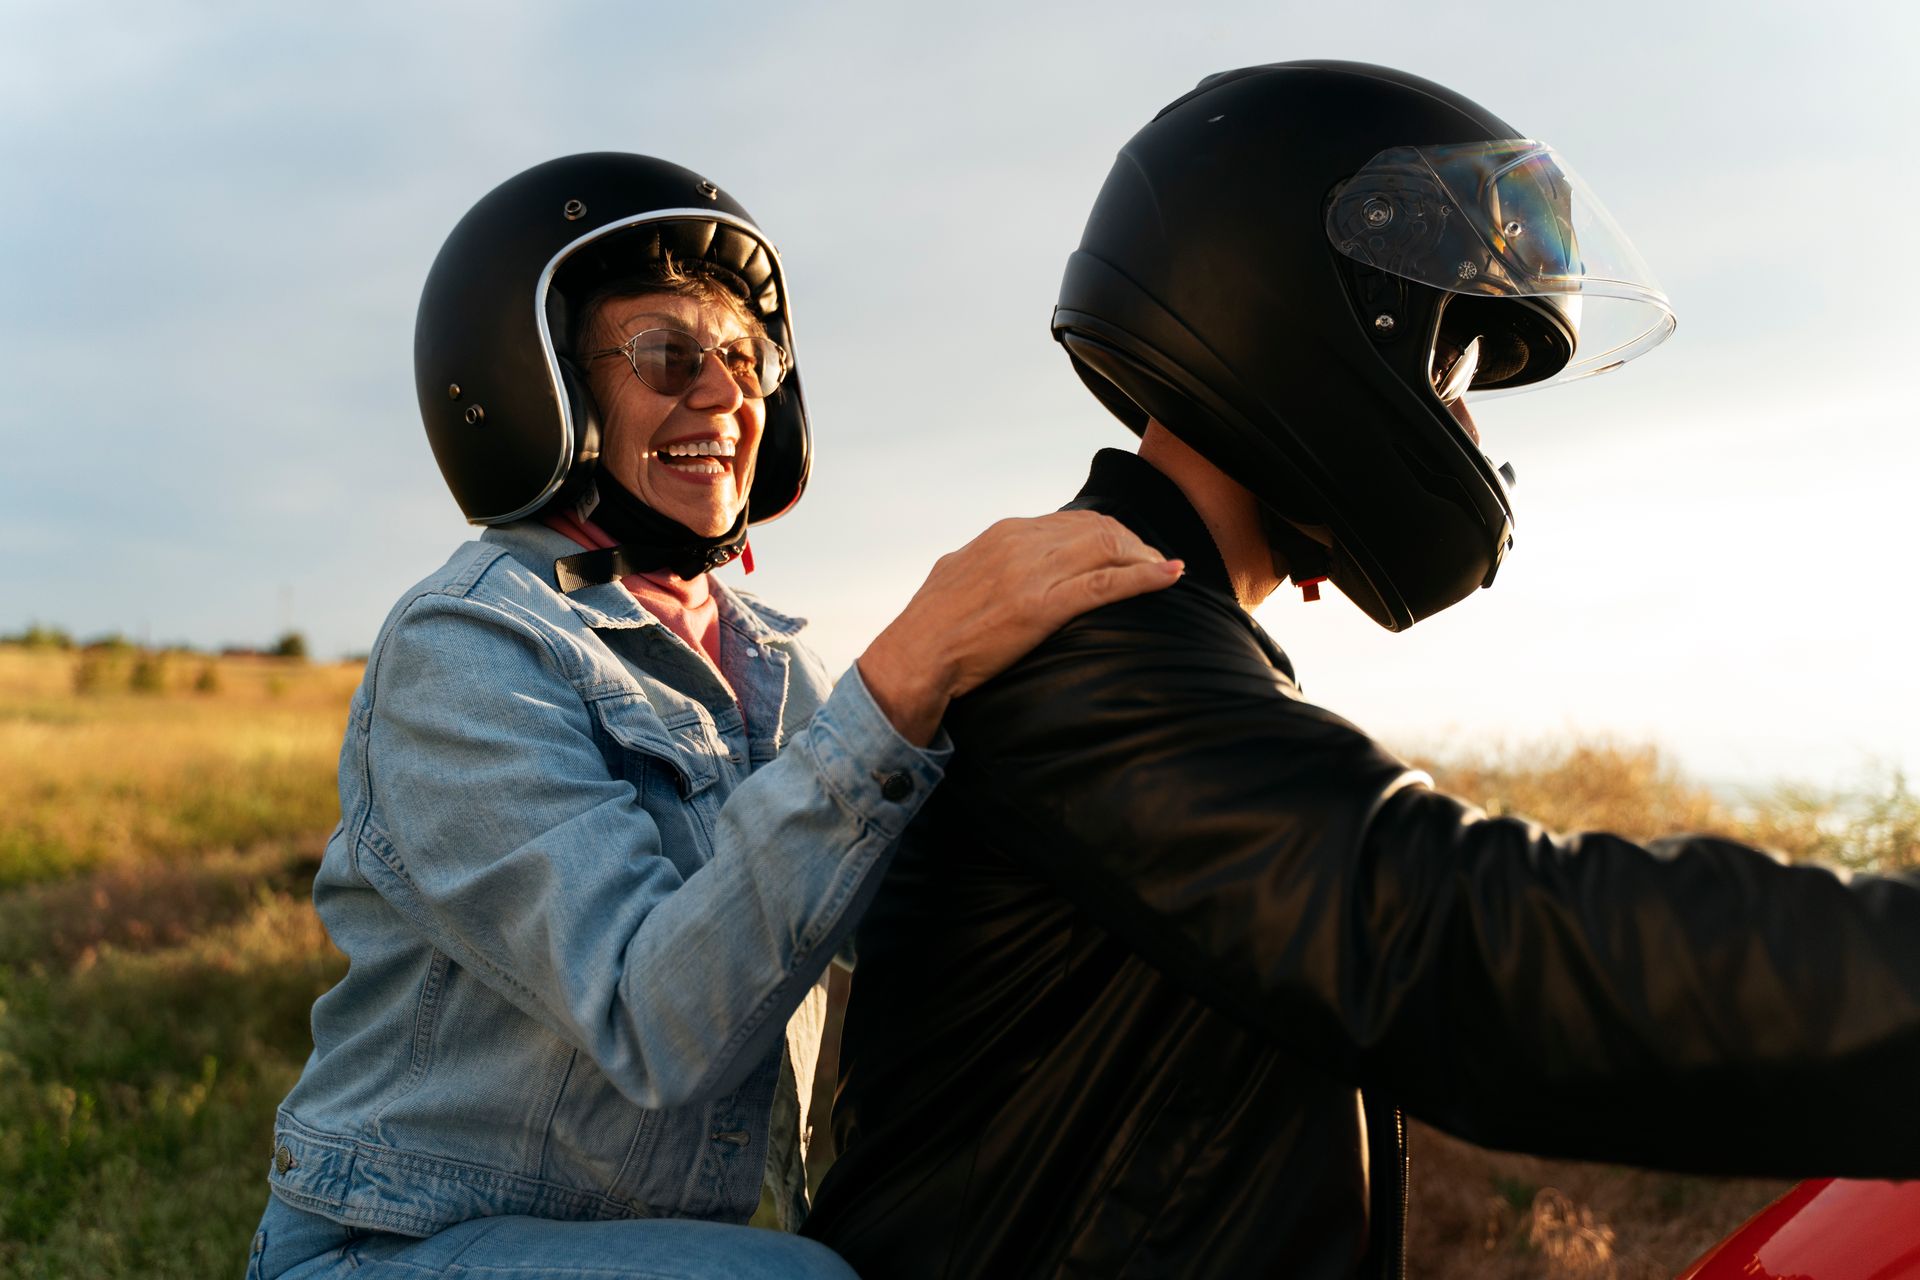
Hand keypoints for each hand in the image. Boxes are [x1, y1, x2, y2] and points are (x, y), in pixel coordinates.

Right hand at [858, 511, 1182, 744]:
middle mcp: (1020, 544)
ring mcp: (1032, 574)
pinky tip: (1170, 576)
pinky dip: (1145, 577)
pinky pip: (1106, 583)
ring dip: (1145, 557)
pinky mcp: (1041, 607)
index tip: (1126, 551)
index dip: (1109, 535)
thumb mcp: (960, 577)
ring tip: (1164, 572)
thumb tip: (1006, 565)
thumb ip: (991, 564)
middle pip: (1098, 528)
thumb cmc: (932, 629)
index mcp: (1003, 535)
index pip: (1072, 521)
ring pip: (1108, 548)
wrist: (913, 659)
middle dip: (1134, 543)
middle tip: (1153, 563)